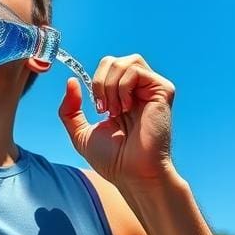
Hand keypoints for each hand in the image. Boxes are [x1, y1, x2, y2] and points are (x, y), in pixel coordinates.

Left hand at [58, 54, 175, 186]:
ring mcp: (151, 89)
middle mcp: (138, 90)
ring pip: (125, 62)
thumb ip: (70, 109)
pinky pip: (136, 70)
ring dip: (111, 86)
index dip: (94, 81)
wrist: (133, 173)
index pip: (106, 68)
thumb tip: (71, 81)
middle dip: (100, 81)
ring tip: (115, 110)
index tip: (96, 109)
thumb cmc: (113, 160)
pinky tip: (126, 108)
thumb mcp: (80, 133)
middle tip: (103, 109)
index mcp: (121, 96)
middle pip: (113, 60)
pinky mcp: (163, 90)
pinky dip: (123, 87)